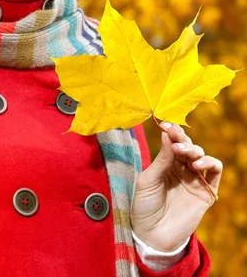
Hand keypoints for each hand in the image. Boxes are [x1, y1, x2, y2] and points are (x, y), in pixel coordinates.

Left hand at [130, 121, 222, 251]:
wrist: (151, 235)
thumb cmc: (144, 206)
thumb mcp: (148, 179)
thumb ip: (161, 158)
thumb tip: (167, 133)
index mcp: (166, 162)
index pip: (172, 141)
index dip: (171, 131)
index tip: (165, 124)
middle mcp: (181, 168)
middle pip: (188, 145)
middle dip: (182, 138)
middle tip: (174, 136)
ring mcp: (194, 180)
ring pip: (201, 155)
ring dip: (194, 149)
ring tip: (183, 151)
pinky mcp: (205, 193)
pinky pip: (215, 173)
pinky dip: (210, 163)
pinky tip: (197, 164)